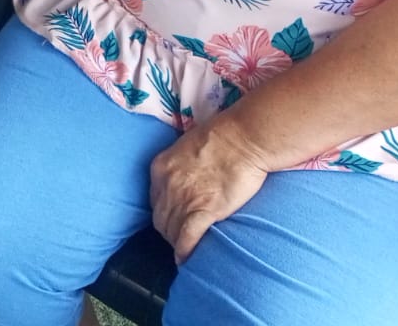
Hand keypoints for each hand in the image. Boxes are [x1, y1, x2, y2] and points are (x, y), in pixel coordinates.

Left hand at [149, 120, 270, 262]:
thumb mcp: (187, 146)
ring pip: (171, 230)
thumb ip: (180, 165)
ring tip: (186, 249)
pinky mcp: (205, 210)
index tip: (172, 219)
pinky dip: (185, 251)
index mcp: (160, 168)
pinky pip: (187, 237)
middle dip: (168, 230)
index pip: (155, 200)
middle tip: (180, 237)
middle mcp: (167, 185)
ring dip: (177, 242)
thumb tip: (185, 176)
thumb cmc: (221, 137)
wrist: (242, 139)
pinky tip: (186, 260)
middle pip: (160, 218)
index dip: (164, 213)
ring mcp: (184, 199)